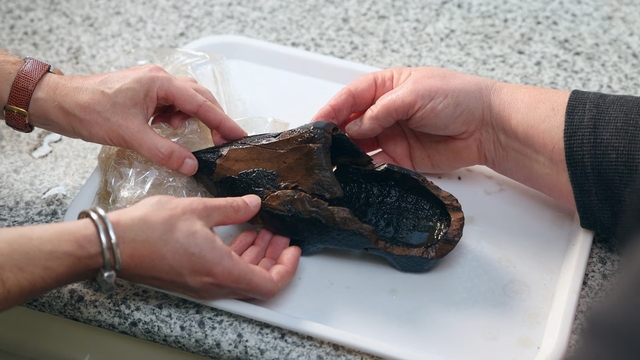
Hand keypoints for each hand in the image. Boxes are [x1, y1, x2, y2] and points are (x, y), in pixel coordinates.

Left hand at [30, 65, 246, 174]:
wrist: (59, 102)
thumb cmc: (89, 111)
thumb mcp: (131, 135)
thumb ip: (165, 151)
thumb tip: (191, 165)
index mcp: (160, 83)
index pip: (201, 104)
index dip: (223, 121)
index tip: (239, 135)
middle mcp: (159, 79)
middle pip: (198, 97)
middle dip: (214, 119)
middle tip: (225, 141)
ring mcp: (151, 84)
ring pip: (185, 100)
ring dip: (194, 118)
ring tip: (199, 138)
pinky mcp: (143, 93)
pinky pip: (170, 104)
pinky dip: (177, 118)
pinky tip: (171, 130)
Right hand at [109, 194, 300, 299]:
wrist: (112, 243)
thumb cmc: (149, 229)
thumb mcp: (199, 209)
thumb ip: (233, 208)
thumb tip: (254, 205)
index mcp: (221, 270)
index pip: (269, 284)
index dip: (287, 268)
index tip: (292, 249)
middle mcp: (213, 284)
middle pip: (257, 280)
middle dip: (273, 257)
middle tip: (280, 234)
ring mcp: (201, 284)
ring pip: (240, 276)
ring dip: (255, 255)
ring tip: (263, 229)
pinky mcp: (191, 278)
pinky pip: (224, 272)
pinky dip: (237, 256)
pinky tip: (239, 234)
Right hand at [313, 67, 496, 172]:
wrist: (487, 127)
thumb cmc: (457, 98)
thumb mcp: (414, 95)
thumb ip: (381, 111)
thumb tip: (354, 127)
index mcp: (387, 86)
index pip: (352, 97)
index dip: (333, 108)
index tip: (316, 122)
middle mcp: (386, 111)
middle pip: (352, 122)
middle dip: (335, 133)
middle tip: (319, 147)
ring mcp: (393, 135)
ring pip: (361, 145)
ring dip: (347, 153)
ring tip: (331, 162)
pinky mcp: (402, 158)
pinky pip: (377, 165)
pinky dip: (365, 169)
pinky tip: (354, 174)